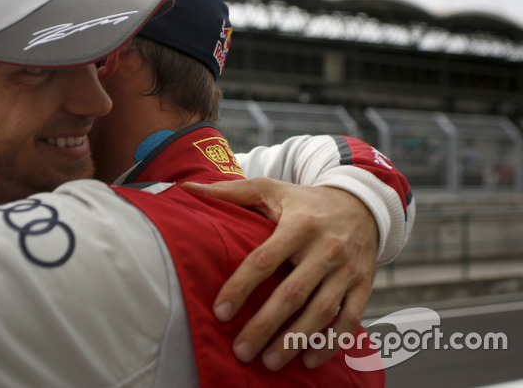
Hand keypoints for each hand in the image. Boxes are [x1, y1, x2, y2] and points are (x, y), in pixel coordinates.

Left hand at [182, 177, 377, 370]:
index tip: (220, 312)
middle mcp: (326, 247)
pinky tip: (308, 360)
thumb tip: (188, 189)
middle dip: (265, 325)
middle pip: (292, 293)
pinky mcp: (363, 284)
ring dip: (295, 341)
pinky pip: (350, 318)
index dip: (240, 287)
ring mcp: (347, 269)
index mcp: (300, 225)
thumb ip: (230, 191)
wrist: (362, 204)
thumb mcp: (271, 189)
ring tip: (269, 362)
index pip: (264, 260)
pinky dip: (331, 343)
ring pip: (321, 311)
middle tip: (241, 350)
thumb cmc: (304, 202)